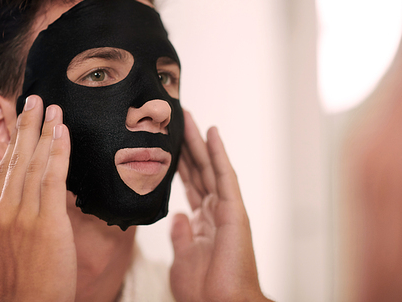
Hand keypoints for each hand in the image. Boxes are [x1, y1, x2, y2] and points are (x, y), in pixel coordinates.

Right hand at [0, 96, 76, 301]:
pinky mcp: (48, 222)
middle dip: (27, 127)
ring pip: (34, 163)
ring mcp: (24, 215)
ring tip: (52, 108)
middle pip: (16, 160)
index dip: (12, 146)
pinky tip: (63, 132)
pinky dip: (58, 152)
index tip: (20, 126)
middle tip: (36, 100)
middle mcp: (3, 212)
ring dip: (44, 131)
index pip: (1, 173)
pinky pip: (53, 178)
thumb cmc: (8, 294)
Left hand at [170, 111, 271, 301]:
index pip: (189, 184)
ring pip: (210, 167)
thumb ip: (181, 234)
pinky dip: (219, 153)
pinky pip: (225, 176)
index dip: (179, 163)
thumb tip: (178, 216)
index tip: (167, 144)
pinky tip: (212, 133)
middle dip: (187, 145)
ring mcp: (226, 208)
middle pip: (199, 170)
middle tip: (177, 120)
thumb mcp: (182, 257)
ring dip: (199, 141)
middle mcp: (215, 210)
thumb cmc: (204, 289)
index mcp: (203, 221)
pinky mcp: (234, 210)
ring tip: (189, 118)